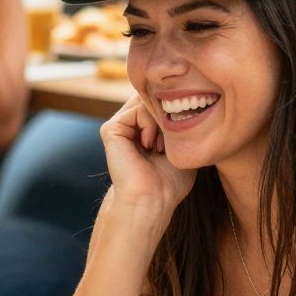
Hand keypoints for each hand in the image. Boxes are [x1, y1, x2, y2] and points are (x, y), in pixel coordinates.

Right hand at [100, 97, 196, 222]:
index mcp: (143, 130)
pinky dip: (150, 125)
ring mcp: (119, 127)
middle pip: (153, 97)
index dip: (175, 112)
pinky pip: (137, 108)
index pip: (160, 102)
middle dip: (168, 115)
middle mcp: (130, 126)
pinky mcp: (111, 129)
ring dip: (161, 122)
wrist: (153, 199)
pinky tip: (148, 145)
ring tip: (159, 147)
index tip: (179, 140)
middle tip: (168, 144)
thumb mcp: (182, 145)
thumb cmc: (170, 181)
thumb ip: (180, 121)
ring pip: (146, 101)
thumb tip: (184, 98)